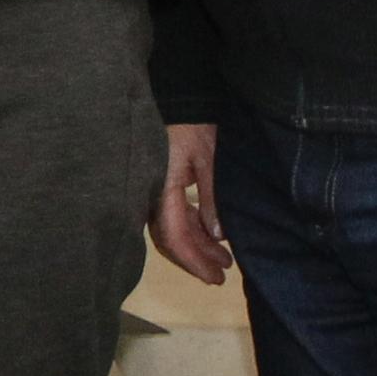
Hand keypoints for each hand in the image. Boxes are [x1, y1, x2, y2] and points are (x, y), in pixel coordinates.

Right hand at [151, 122, 234, 285]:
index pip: (174, 237)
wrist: (179, 97)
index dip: (194, 261)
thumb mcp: (208, 159)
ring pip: (173, 228)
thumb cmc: (194, 125)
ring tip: (224, 258)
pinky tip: (211, 234)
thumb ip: (211, 198)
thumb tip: (217, 236)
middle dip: (196, 258)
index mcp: (160, 190)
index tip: (216, 278)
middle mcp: (152, 195)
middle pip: (170, 239)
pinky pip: (174, 215)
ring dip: (197, 245)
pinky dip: (193, 228)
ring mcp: (155, 190)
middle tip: (222, 275)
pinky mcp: (162, 184)